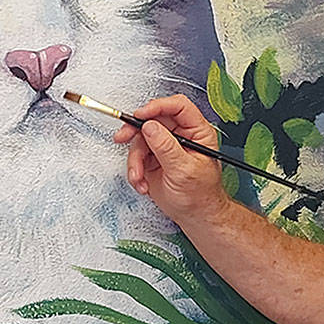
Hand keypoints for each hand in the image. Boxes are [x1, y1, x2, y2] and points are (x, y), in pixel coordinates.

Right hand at [113, 94, 227, 223]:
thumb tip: (150, 127)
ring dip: (134, 160)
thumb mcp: (184, 170)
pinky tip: (142, 185)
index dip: (158, 106)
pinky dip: (134, 171)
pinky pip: (135, 157)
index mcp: (197, 131)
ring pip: (140, 140)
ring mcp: (164, 147)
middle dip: (135, 131)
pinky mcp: (152, 159)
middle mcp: (180, 135)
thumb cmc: (200, 195)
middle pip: (153, 120)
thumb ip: (166, 147)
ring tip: (138, 177)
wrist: (194, 217)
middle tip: (122, 137)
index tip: (140, 115)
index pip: (178, 107)